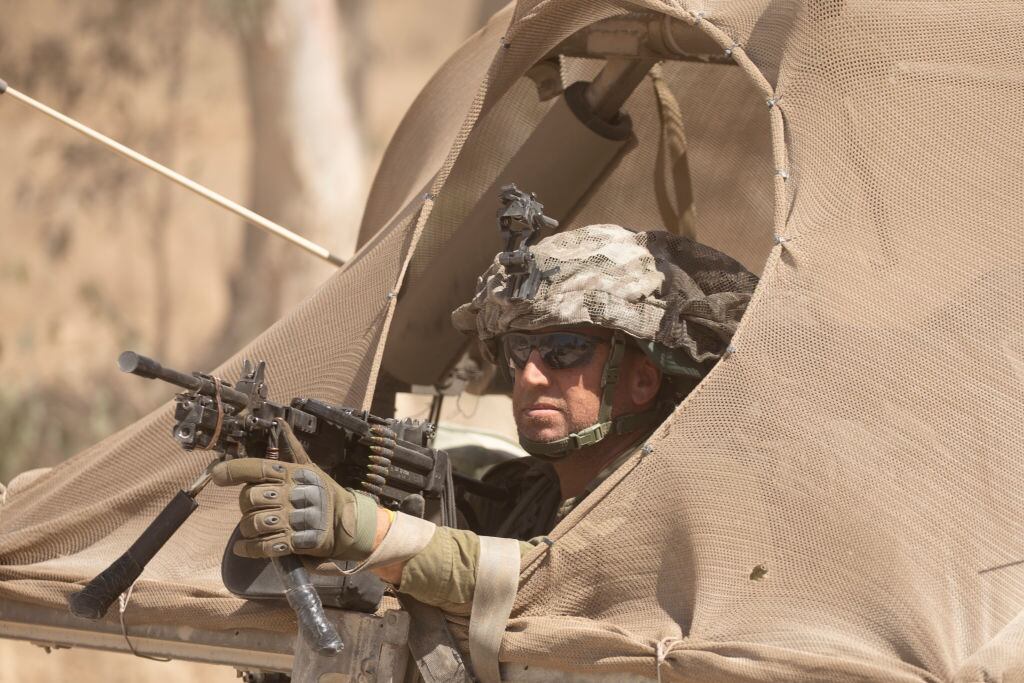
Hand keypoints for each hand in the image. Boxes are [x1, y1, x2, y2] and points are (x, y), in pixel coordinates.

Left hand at [211, 420, 377, 560]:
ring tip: (252, 529)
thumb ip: (293, 448)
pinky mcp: (298, 542)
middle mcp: (294, 494)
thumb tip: (280, 423)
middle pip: (250, 498)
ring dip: (247, 529)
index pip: (258, 468)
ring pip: (254, 523)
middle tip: (252, 508)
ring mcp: (296, 519)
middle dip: (245, 505)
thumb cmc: (324, 492)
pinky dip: (249, 549)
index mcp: (294, 473)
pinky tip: (244, 547)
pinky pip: (264, 546)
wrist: (348, 523)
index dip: (234, 470)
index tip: (217, 476)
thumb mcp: (311, 468)